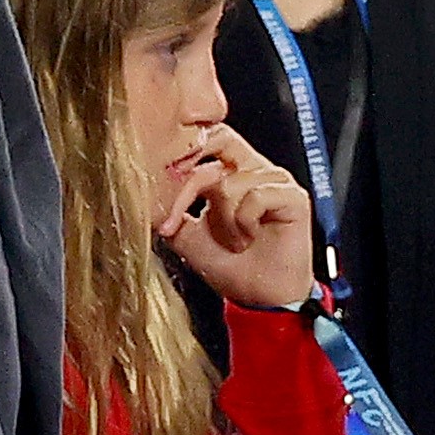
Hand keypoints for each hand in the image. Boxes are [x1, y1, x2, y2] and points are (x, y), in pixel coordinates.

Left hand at [159, 126, 315, 310]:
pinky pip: (256, 196)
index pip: (200, 138)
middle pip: (220, 137)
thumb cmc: (226, 264)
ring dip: (222, 218)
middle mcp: (249, 168)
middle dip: (196, 170)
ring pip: (230, 181)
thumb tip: (141, 188)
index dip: (179, 153)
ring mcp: (273, 180)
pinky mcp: (292, 197)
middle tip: (185, 198)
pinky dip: (243, 221)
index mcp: (225, 170)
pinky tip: (247, 238)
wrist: (257, 296)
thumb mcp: (184, 231)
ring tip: (232, 240)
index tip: (157, 175)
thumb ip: (167, 206)